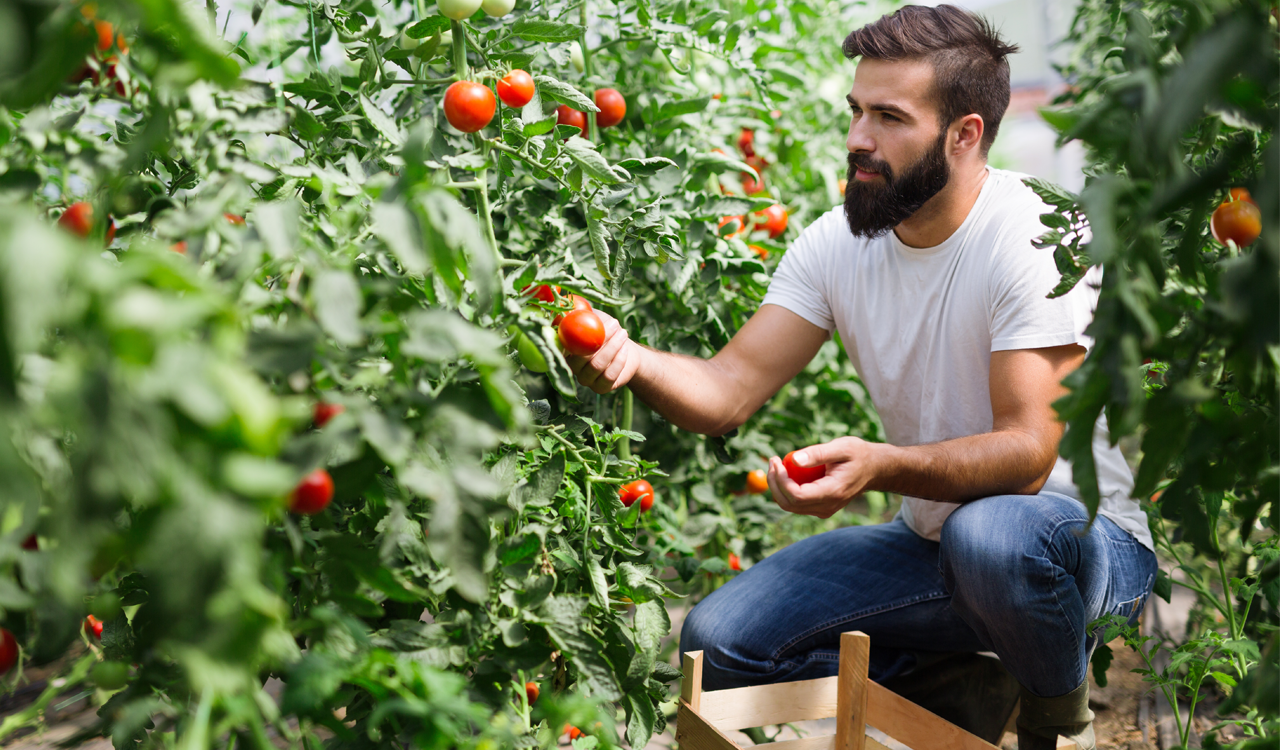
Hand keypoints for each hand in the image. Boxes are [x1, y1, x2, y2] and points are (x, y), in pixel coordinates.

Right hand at [566, 309, 641, 393]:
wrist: (626, 347)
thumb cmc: (605, 328)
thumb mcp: (593, 316)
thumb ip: (578, 311)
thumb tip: (565, 302)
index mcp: (564, 350)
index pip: (563, 346)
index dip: (574, 335)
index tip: (589, 320)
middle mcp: (571, 368)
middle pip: (581, 357)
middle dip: (600, 339)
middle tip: (615, 323)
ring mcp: (585, 380)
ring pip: (596, 366)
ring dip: (612, 347)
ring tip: (623, 332)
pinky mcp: (600, 388)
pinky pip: (608, 376)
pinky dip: (619, 361)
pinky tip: (625, 349)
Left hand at [766, 436, 883, 517]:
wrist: (874, 469)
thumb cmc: (859, 454)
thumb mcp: (842, 447)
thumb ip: (818, 453)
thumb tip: (793, 459)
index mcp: (833, 492)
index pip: (797, 496)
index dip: (781, 480)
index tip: (777, 461)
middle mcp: (828, 506)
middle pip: (789, 504)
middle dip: (774, 483)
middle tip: (772, 461)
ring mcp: (824, 510)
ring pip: (790, 506)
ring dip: (777, 487)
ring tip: (776, 464)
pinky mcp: (821, 508)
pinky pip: (796, 504)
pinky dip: (786, 489)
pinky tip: (786, 471)